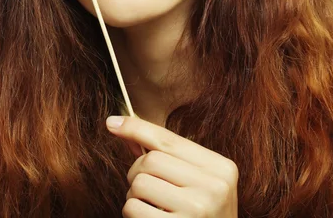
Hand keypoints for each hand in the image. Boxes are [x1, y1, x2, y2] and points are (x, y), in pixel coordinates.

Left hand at [106, 115, 238, 216]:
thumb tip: (121, 126)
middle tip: (147, 189)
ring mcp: (198, 210)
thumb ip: (165, 155)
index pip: (168, 140)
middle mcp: (215, 186)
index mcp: (221, 167)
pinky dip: (132, 213)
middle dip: (137, 172)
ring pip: (139, 184)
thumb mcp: (195, 182)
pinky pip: (134, 208)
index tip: (111, 123)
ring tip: (150, 207)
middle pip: (150, 160)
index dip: (136, 128)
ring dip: (134, 196)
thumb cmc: (200, 215)